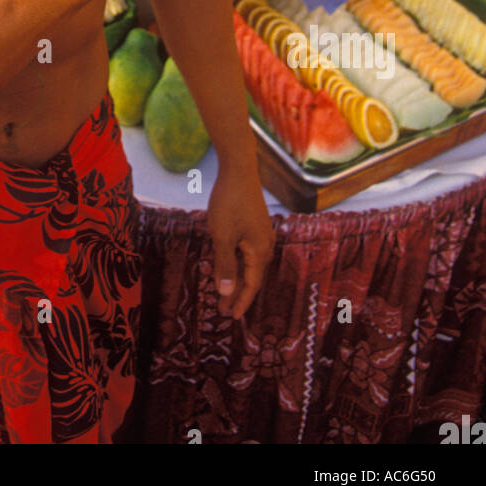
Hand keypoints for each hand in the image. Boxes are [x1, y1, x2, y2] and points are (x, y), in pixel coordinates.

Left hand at [206, 162, 273, 320]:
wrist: (238, 169)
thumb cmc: (229, 202)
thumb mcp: (222, 236)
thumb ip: (224, 265)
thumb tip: (226, 292)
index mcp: (259, 251)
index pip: (250, 285)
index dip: (240, 302)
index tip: (230, 317)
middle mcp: (264, 245)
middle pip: (250, 276)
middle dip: (236, 293)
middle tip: (222, 309)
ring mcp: (260, 234)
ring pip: (247, 263)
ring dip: (235, 277)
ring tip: (222, 291)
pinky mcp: (254, 225)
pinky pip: (246, 251)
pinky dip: (235, 261)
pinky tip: (224, 263)